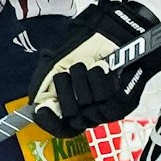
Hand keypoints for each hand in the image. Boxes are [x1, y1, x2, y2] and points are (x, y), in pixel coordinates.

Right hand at [27, 0, 160, 136]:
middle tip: (71, 72)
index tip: (42, 109)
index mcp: (70, 108)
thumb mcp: (53, 65)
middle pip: (73, 118)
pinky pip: (107, 101)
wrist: (108, 30)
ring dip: (84, 80)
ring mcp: (107, 110)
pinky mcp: (124, 103)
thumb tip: (37, 108)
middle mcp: (89, 113)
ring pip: (89, 108)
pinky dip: (99, 79)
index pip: (61, 129)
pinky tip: (101, 67)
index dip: (50, 122)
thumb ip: (43, 88)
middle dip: (67, 90)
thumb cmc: (82, 47)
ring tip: (89, 66)